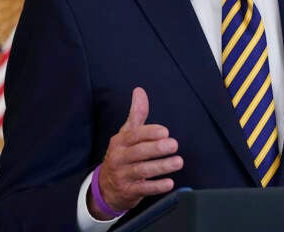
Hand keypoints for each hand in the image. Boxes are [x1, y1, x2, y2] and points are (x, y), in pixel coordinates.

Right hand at [88, 87, 183, 218]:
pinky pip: (143, 189)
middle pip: (138, 152)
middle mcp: (119, 158)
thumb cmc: (122, 155)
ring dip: (161, 166)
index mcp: (120, 142)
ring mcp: (123, 176)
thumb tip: (139, 90)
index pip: (134, 135)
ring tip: (178, 162)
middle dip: (157, 148)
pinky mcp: (128, 192)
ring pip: (142, 171)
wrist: (105, 187)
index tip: (165, 131)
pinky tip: (169, 183)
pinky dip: (156, 187)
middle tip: (174, 144)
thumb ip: (137, 113)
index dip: (149, 133)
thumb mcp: (126, 134)